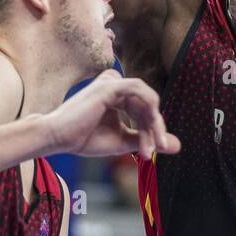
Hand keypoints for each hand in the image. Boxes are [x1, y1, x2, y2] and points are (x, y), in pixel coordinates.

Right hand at [42, 69, 180, 161]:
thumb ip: (147, 139)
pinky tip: (151, 124)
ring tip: (153, 144)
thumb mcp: (122, 142)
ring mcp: (112, 83)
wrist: (58, 139)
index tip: (151, 151)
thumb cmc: (84, 139)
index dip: (151, 130)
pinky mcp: (109, 86)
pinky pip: (138, 89)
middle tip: (158, 149)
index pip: (144, 109)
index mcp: (116, 97)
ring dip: (153, 122)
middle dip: (155, 128)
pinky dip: (149, 106)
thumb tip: (177, 145)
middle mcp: (115, 87)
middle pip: (148, 105)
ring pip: (146, 99)